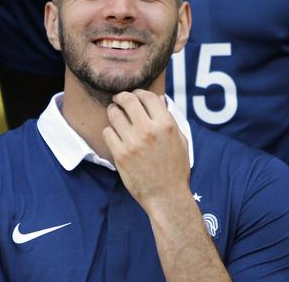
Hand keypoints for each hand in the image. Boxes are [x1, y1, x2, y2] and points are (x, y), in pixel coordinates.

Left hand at [102, 90, 190, 213]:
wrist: (166, 196)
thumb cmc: (175, 169)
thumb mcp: (180, 140)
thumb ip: (170, 119)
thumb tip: (159, 100)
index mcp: (166, 125)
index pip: (148, 96)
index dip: (139, 92)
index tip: (135, 96)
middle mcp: (149, 130)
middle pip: (128, 99)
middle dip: (121, 97)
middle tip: (118, 100)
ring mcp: (133, 142)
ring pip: (114, 114)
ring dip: (113, 112)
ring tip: (115, 115)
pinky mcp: (120, 154)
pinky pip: (107, 132)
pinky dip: (109, 131)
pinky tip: (115, 135)